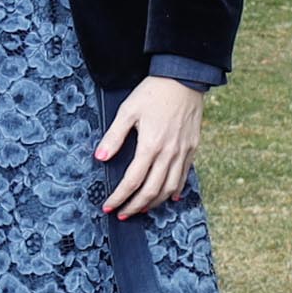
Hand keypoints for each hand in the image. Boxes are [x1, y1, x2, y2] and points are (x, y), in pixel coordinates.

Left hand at [92, 74, 204, 219]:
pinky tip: (168, 197)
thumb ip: (113, 136)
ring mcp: (183, 153)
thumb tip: (99, 158)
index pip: (132, 181)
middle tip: (122, 214)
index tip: (108, 206)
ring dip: (154, 203)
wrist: (184, 78)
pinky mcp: (192, 148)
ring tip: (141, 209)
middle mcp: (168, 154)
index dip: (119, 197)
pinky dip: (175, 190)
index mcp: (150, 146)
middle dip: (135, 206)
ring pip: (170, 189)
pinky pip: (184, 177)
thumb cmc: (152, 93)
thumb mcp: (127, 110)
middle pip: (152, 191)